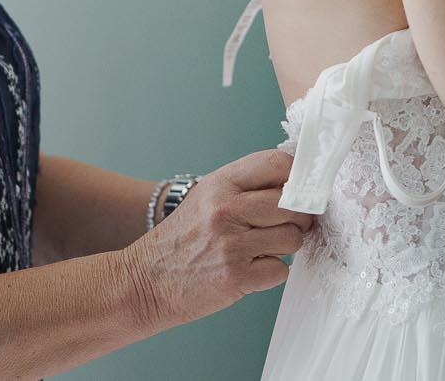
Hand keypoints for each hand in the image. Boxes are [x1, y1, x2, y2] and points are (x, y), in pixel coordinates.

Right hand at [119, 149, 313, 330]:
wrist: (145, 280)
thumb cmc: (181, 240)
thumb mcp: (207, 198)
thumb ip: (246, 187)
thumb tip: (295, 185)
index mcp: (220, 183)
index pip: (277, 164)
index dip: (297, 177)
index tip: (299, 190)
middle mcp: (226, 209)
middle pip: (293, 205)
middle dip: (297, 218)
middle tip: (284, 226)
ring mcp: (232, 244)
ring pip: (293, 238)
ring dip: (284, 247)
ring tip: (260, 249)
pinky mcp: (236, 277)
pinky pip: (281, 270)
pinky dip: (272, 273)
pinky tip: (251, 269)